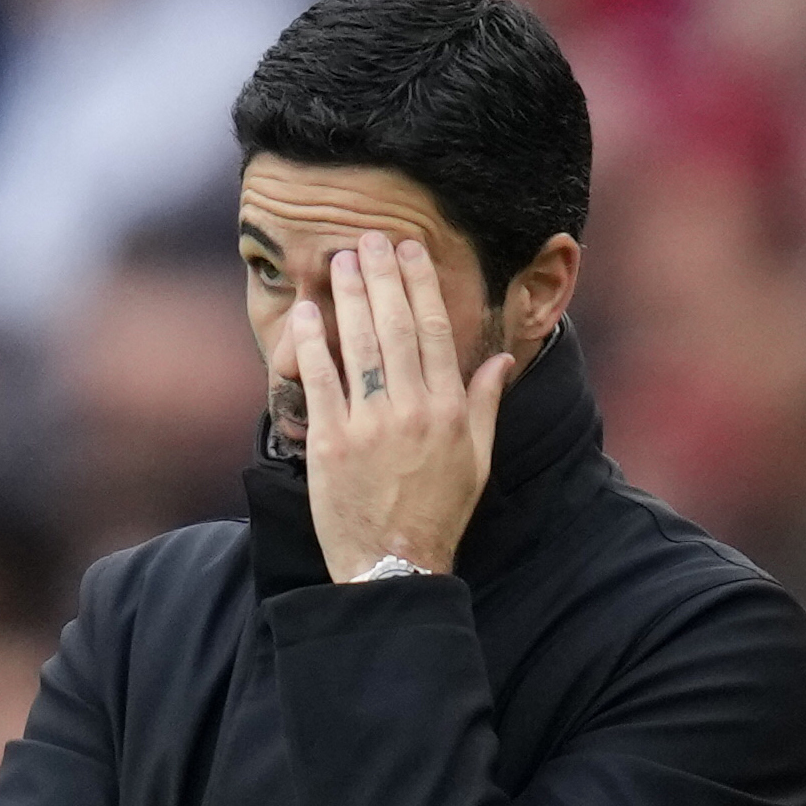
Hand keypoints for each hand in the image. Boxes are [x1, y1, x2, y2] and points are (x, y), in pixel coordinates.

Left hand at [290, 231, 513, 582]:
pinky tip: (306, 312)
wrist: (394, 568)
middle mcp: (413, 410)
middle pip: (394, 326)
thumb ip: (485, 404)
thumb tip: (499, 358)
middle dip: (381, 275)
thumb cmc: (438, 513)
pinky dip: (311, 343)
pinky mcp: (329, 443)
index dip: (419, 284)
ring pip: (357, 344)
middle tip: (367, 237)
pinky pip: (320, 381)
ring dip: (348, 296)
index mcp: (450, 410)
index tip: (409, 250)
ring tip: (338, 260)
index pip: (434, 331)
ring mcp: (369, 425)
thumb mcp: (476, 460)